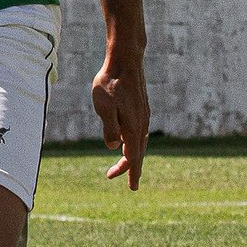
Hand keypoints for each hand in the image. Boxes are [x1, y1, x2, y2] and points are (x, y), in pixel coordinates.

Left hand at [93, 46, 149, 188]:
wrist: (125, 61)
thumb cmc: (110, 83)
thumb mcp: (104, 107)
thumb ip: (110, 128)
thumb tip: (113, 147)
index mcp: (133, 126)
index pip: (133, 157)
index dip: (128, 171)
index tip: (127, 185)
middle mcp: (142, 123)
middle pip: (138, 152)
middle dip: (132, 168)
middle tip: (127, 184)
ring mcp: (143, 115)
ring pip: (140, 142)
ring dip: (133, 156)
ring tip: (125, 166)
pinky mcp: (141, 108)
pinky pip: (139, 132)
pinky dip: (135, 143)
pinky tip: (129, 143)